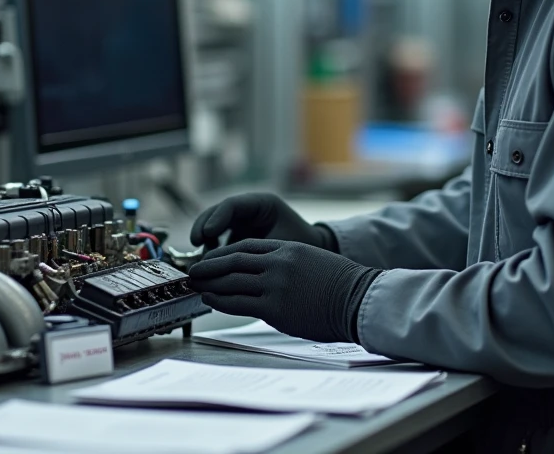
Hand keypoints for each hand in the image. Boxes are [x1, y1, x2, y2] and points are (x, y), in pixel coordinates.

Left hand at [188, 239, 380, 342]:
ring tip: (196, 285)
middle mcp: (278, 263)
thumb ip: (286, 262)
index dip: (223, 252)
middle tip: (194, 270)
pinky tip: (210, 299)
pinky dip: (220, 300)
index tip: (210, 257)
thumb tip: (265, 272)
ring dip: (210, 283)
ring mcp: (275, 285)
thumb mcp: (311, 260)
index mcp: (287, 248)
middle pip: (233, 260)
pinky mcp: (275, 308)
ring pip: (231, 281)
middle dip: (210, 265)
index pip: (246, 246)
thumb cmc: (341, 285)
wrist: (358, 300)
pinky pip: (238, 302)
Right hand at [190, 193, 335, 250]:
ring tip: (201, 258)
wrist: (313, 252)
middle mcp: (248, 210)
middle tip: (196, 243)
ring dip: (204, 240)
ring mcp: (241, 222)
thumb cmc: (302, 245)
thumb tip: (231, 263)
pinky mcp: (236, 235)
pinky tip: (209, 264)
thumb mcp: (282, 244)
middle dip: (204, 226)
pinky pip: (218, 240)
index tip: (206, 234)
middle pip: (217, 212)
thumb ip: (257, 250)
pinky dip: (211, 251)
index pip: (233, 205)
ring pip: (214, 225)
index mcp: (262, 203)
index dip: (217, 218)